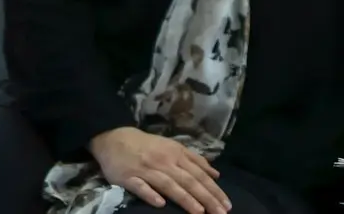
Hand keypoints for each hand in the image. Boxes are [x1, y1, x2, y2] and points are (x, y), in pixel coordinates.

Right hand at [90, 127, 230, 213]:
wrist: (115, 138)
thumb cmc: (148, 146)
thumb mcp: (174, 147)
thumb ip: (195, 160)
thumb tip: (215, 174)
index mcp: (177, 154)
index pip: (199, 175)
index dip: (214, 190)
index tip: (227, 205)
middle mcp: (165, 162)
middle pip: (189, 181)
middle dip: (206, 198)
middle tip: (220, 213)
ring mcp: (147, 170)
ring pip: (169, 185)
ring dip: (185, 198)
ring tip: (199, 211)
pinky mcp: (129, 177)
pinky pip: (141, 187)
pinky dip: (150, 195)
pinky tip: (160, 204)